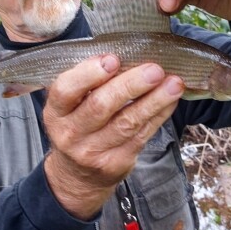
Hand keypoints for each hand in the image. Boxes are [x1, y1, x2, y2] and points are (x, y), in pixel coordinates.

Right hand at [43, 55, 184, 219]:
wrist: (76, 175)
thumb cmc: (77, 125)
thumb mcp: (69, 105)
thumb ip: (87, 82)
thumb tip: (125, 54)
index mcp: (56, 111)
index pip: (66, 90)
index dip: (89, 74)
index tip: (113, 59)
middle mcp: (70, 133)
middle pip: (101, 106)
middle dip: (130, 85)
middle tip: (154, 69)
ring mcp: (93, 151)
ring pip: (127, 122)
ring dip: (154, 100)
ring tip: (173, 83)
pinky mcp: (117, 162)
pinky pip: (142, 135)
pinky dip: (159, 115)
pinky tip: (170, 100)